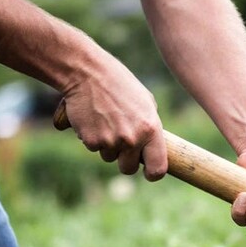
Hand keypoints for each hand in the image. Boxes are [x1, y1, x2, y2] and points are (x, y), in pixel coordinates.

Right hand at [54, 53, 167, 180]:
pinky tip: (93, 118)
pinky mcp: (91, 140)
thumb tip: (152, 145)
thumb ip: (150, 126)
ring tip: (106, 120)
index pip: (158, 167)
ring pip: (109, 157)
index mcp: (151, 129)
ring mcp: (111, 141)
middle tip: (120, 142)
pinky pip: (94, 148)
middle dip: (124, 160)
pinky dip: (92, 137)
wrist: (87, 73)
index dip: (153, 173)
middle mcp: (132, 139)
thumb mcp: (145, 102)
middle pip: (128, 168)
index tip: (148, 172)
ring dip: (107, 145)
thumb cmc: (119, 84)